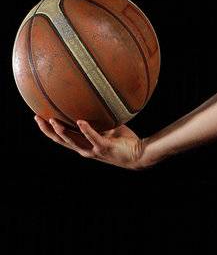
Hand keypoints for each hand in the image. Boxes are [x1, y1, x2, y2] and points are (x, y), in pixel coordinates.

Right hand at [34, 115, 148, 169]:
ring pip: (72, 142)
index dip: (48, 129)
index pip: (61, 138)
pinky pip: (94, 138)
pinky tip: (80, 122)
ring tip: (53, 120)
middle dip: (48, 130)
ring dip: (62, 131)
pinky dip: (86, 130)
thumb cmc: (124, 141)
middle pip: (60, 141)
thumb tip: (95, 100)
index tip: (38, 117)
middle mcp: (85, 149)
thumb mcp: (108, 128)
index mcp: (83, 145)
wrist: (140, 154)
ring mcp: (93, 150)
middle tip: (38, 118)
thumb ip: (99, 119)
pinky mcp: (104, 148)